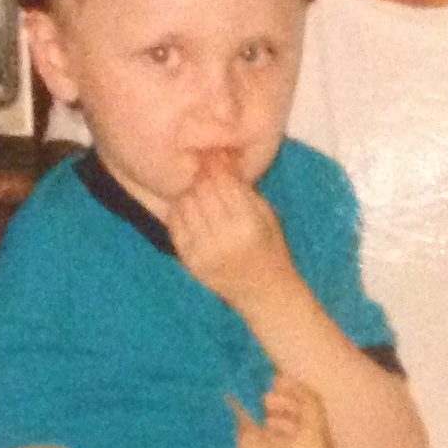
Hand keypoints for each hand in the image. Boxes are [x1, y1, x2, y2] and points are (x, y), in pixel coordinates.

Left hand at [166, 154, 301, 317]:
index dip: (217, 165)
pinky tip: (186, 203)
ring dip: (188, 190)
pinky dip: (178, 209)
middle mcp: (222, 237)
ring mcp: (202, 250)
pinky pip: (175, 225)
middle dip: (201, 175)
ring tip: (195, 184)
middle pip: (201, 191)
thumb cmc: (271, 249)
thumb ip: (246, 191)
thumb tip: (224, 162)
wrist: (263, 293)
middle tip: (201, 164)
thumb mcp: (268, 216)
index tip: (215, 154)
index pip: (224, 184)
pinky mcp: (189, 260)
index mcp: (247, 224)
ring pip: (185, 205)